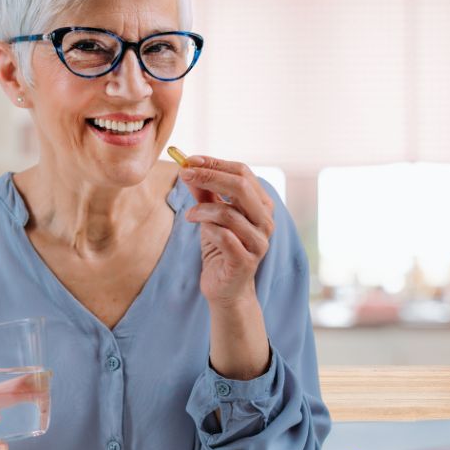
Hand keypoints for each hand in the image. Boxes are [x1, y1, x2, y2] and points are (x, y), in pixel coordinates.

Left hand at [180, 156, 274, 304]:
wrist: (227, 289)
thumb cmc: (221, 249)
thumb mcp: (211, 216)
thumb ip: (204, 193)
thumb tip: (188, 168)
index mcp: (261, 205)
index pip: (242, 172)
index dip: (215, 163)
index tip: (189, 160)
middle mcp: (265, 221)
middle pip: (241, 186)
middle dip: (209, 176)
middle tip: (185, 174)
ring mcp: (258, 242)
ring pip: (229, 212)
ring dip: (202, 209)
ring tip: (190, 215)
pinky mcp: (246, 261)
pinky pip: (224, 236)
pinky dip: (207, 229)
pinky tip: (200, 230)